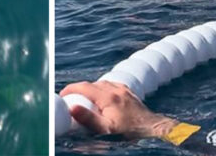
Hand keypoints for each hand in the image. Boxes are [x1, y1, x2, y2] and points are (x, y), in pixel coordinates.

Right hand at [60, 80, 176, 138]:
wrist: (153, 129)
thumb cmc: (129, 131)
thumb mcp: (106, 129)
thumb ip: (89, 119)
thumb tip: (72, 108)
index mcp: (108, 96)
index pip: (84, 86)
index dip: (71, 89)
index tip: (62, 95)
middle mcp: (115, 89)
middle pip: (92, 84)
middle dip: (80, 90)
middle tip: (72, 100)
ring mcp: (123, 90)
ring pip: (103, 84)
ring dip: (92, 89)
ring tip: (86, 100)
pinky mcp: (129, 93)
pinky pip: (113, 86)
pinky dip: (104, 89)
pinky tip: (104, 98)